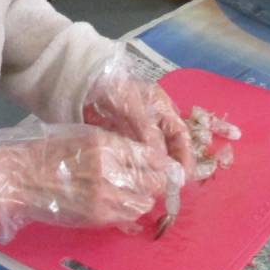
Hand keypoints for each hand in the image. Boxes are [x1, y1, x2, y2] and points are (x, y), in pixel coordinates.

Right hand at [0, 123, 169, 241]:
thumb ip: (115, 145)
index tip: (165, 164)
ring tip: (135, 191)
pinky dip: (130, 211)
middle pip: (152, 181)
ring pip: (144, 202)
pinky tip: (122, 203)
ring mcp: (104, 198)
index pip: (149, 155)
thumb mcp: (85, 135)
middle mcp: (109, 171)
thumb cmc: (50, 149)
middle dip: (157, 180)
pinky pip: (127, 217)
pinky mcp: (97, 217)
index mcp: (105, 144)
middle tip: (154, 179)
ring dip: (144, 197)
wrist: (20, 177)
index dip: (161, 162)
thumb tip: (145, 155)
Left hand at [81, 46, 195, 177]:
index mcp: (162, 106)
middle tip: (169, 186)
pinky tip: (136, 179)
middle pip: (170, 147)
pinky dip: (139, 167)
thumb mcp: (133, 106)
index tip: (184, 175)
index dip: (185, 154)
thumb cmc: (112, 88)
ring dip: (155, 169)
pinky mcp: (123, 138)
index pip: (180, 134)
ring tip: (154, 186)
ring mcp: (138, 129)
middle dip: (171, 166)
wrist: (85, 83)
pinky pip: (136, 156)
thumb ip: (147, 131)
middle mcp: (154, 119)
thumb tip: (162, 160)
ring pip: (153, 154)